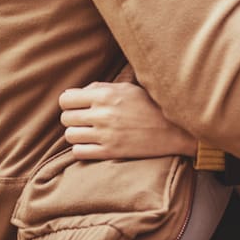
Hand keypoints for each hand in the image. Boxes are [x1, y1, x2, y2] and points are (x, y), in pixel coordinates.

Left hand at [59, 82, 197, 160]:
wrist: (173, 129)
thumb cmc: (150, 105)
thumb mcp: (127, 88)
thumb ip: (101, 88)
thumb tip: (78, 93)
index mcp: (106, 95)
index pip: (66, 99)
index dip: (69, 103)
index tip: (77, 106)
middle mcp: (103, 114)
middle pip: (66, 118)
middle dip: (73, 119)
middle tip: (85, 121)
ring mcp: (106, 134)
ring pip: (70, 136)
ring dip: (77, 134)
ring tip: (89, 133)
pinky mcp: (110, 152)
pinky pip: (79, 152)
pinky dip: (82, 149)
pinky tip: (92, 145)